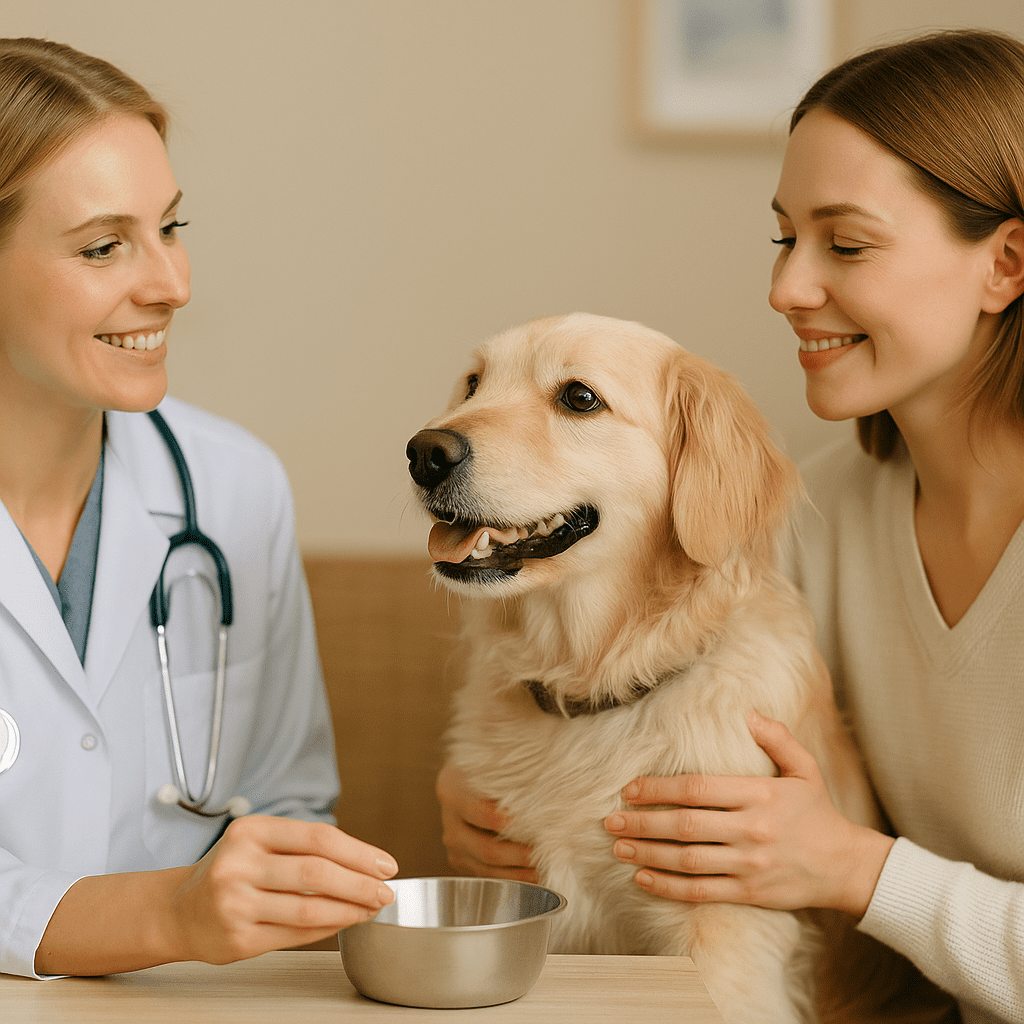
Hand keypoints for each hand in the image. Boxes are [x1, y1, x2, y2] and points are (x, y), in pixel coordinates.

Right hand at [168, 815, 398, 963]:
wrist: (179, 910)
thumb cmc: (232, 870)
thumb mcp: (259, 842)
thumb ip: (304, 847)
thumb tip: (367, 863)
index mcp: (250, 831)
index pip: (318, 837)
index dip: (359, 852)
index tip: (386, 864)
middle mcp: (239, 865)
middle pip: (317, 873)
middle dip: (360, 884)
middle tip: (386, 891)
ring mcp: (236, 904)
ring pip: (310, 907)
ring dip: (350, 910)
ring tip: (371, 908)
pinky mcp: (237, 939)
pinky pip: (296, 934)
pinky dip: (328, 928)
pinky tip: (345, 922)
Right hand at [436, 762, 537, 882]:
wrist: (470, 773)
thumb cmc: (491, 764)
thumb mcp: (497, 761)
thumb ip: (514, 775)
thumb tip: (550, 784)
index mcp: (452, 790)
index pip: (483, 813)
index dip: (508, 824)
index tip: (535, 828)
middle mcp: (449, 819)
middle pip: (486, 848)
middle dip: (519, 855)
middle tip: (546, 855)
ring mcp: (453, 842)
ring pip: (486, 868)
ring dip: (519, 873)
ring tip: (545, 870)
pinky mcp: (461, 859)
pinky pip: (486, 876)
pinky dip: (512, 878)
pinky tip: (533, 875)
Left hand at [604, 712, 892, 916]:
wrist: (846, 866)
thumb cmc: (818, 813)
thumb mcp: (804, 768)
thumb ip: (776, 738)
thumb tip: (746, 713)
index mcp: (759, 795)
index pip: (697, 790)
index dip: (658, 789)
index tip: (630, 789)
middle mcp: (751, 830)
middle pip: (685, 825)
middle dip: (642, 823)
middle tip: (610, 820)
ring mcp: (749, 865)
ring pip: (687, 860)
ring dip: (648, 854)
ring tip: (619, 847)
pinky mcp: (749, 893)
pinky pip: (701, 892)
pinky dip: (668, 887)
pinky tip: (643, 879)